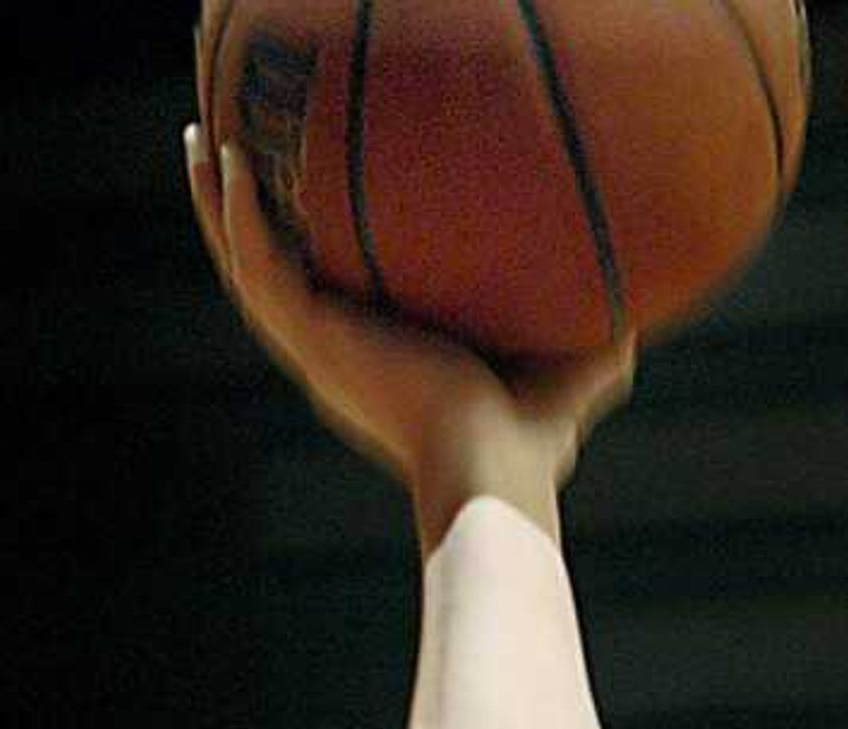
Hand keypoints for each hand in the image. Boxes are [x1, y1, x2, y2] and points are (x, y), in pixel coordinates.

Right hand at [184, 122, 631, 536]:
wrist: (492, 474)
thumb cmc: (530, 446)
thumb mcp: (569, 375)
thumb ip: (597, 345)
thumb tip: (648, 310)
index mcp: (371, 358)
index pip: (328, 293)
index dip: (311, 249)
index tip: (308, 202)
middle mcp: (332, 351)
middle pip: (270, 265)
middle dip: (243, 209)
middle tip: (224, 146)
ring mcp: (314, 345)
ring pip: (245, 258)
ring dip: (217, 196)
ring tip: (199, 133)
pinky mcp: (311, 338)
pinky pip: (257, 261)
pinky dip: (239, 211)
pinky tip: (228, 156)